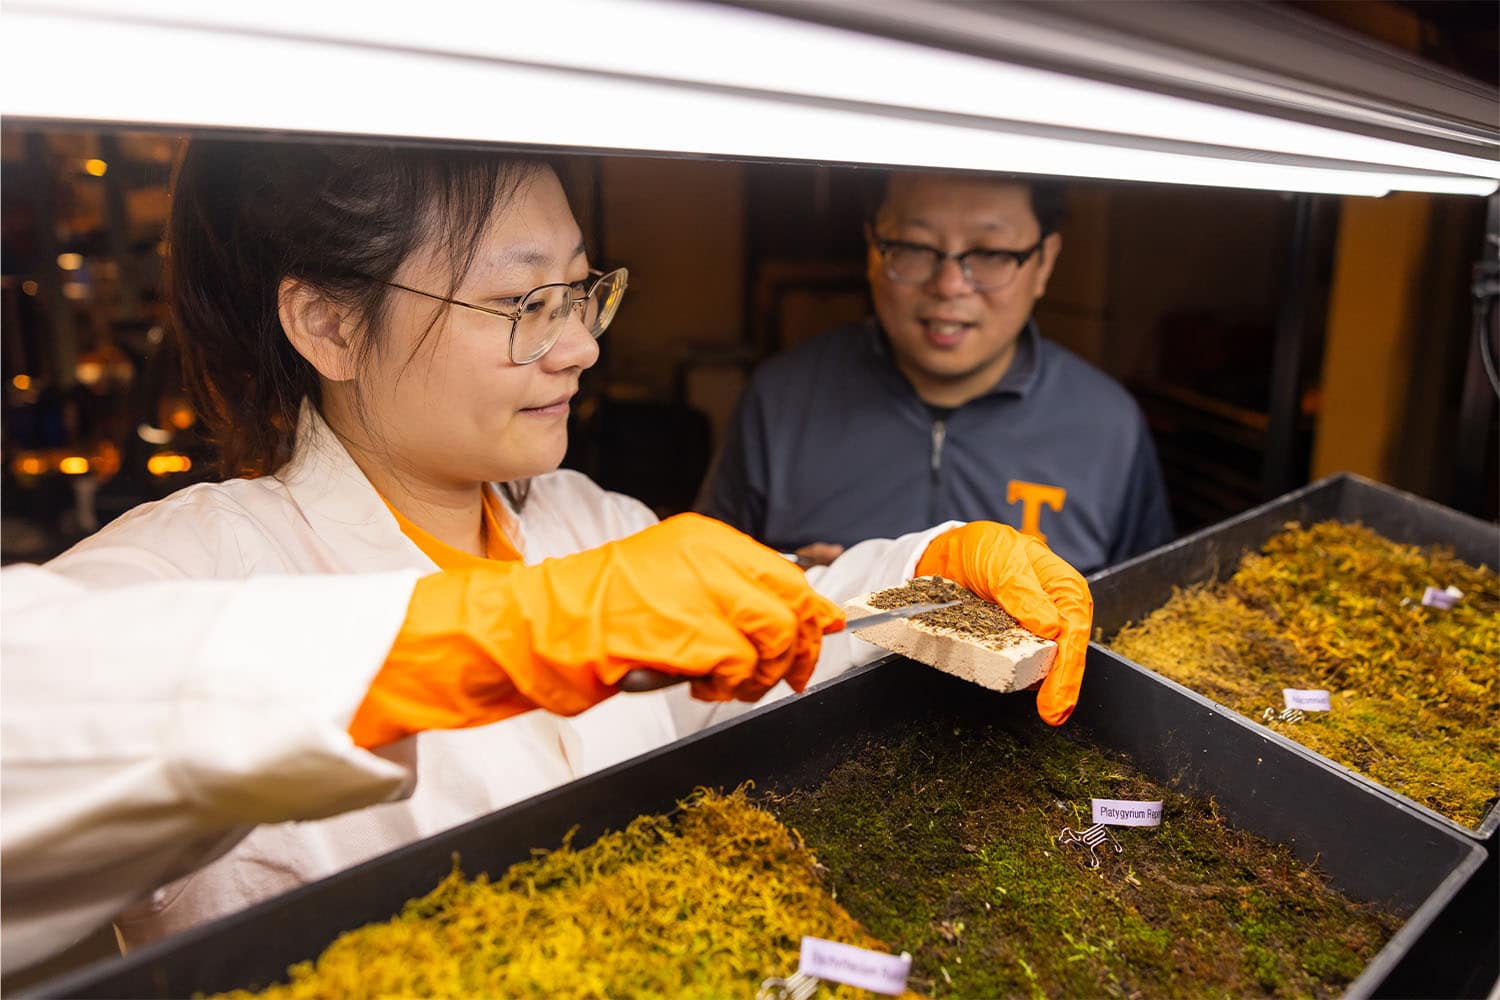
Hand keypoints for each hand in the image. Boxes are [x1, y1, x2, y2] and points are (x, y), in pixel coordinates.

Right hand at [349, 514, 845, 747]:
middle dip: (798, 650)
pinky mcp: (688, 630)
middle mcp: (707, 556)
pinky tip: (703, 687)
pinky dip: (730, 687)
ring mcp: (699, 591)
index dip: (812, 611)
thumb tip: (802, 619)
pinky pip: (740, 665)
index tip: (824, 635)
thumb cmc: (601, 612)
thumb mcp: (670, 584)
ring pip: (773, 636)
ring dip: (761, 674)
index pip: (785, 572)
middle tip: (788, 678)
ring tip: (729, 685)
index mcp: (704, 538)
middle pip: (791, 604)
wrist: (544, 626)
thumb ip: (730, 595)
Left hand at [915, 521, 1092, 724]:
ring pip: (1042, 663)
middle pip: (1064, 655)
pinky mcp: (1011, 640)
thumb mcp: (1003, 561)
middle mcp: (1055, 612)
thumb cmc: (986, 549)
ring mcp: (1033, 629)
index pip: (1072, 634)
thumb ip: (1023, 592)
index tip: (1058, 700)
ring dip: (1037, 681)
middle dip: (1061, 686)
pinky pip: (1016, 662)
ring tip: (1040, 705)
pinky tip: (1010, 684)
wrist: (951, 553)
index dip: (1068, 670)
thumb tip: (1050, 628)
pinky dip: (1015, 675)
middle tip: (1052, 713)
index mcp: (1064, 590)